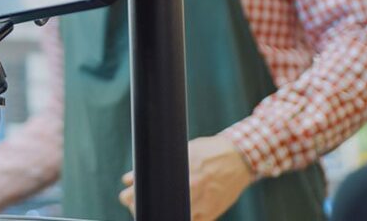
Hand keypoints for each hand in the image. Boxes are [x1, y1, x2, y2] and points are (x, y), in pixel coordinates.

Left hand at [119, 135, 253, 220]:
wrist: (239, 158)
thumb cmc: (206, 152)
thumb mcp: (181, 152)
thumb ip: (157, 165)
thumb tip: (128, 178)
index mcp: (181, 171)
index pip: (150, 190)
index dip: (133, 196)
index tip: (126, 196)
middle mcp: (191, 189)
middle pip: (157, 207)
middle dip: (139, 207)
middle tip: (132, 203)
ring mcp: (202, 204)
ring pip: (172, 217)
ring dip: (158, 215)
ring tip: (150, 209)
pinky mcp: (211, 213)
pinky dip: (178, 219)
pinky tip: (171, 214)